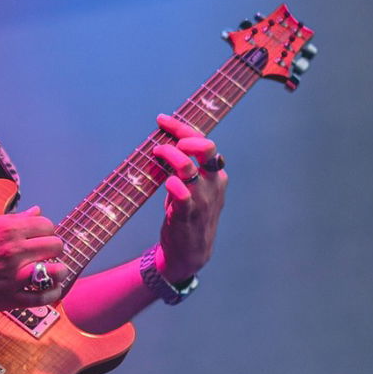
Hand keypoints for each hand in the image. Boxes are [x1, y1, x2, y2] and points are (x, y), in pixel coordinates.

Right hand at [0, 206, 66, 308]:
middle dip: (53, 247)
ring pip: (56, 271)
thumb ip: (13, 219)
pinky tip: (52, 290)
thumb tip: (35, 212)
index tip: (41, 235)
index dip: (46, 230)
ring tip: (54, 271)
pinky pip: (41, 298)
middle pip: (55, 246)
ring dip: (58, 270)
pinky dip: (52, 294)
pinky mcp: (8, 298)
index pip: (47, 225)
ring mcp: (14, 276)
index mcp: (9, 230)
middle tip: (46, 252)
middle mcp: (15, 252)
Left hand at [150, 113, 226, 282]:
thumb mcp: (194, 188)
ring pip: (188, 167)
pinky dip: (172, 184)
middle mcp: (212, 183)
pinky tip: (165, 182)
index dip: (181, 127)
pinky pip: (181, 193)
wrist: (190, 253)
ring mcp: (201, 199)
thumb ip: (188, 167)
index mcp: (216, 174)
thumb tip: (169, 141)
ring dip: (170, 155)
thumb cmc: (188, 215)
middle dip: (183, 136)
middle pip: (205, 147)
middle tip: (163, 141)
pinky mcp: (187, 214)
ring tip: (157, 154)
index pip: (204, 142)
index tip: (162, 120)